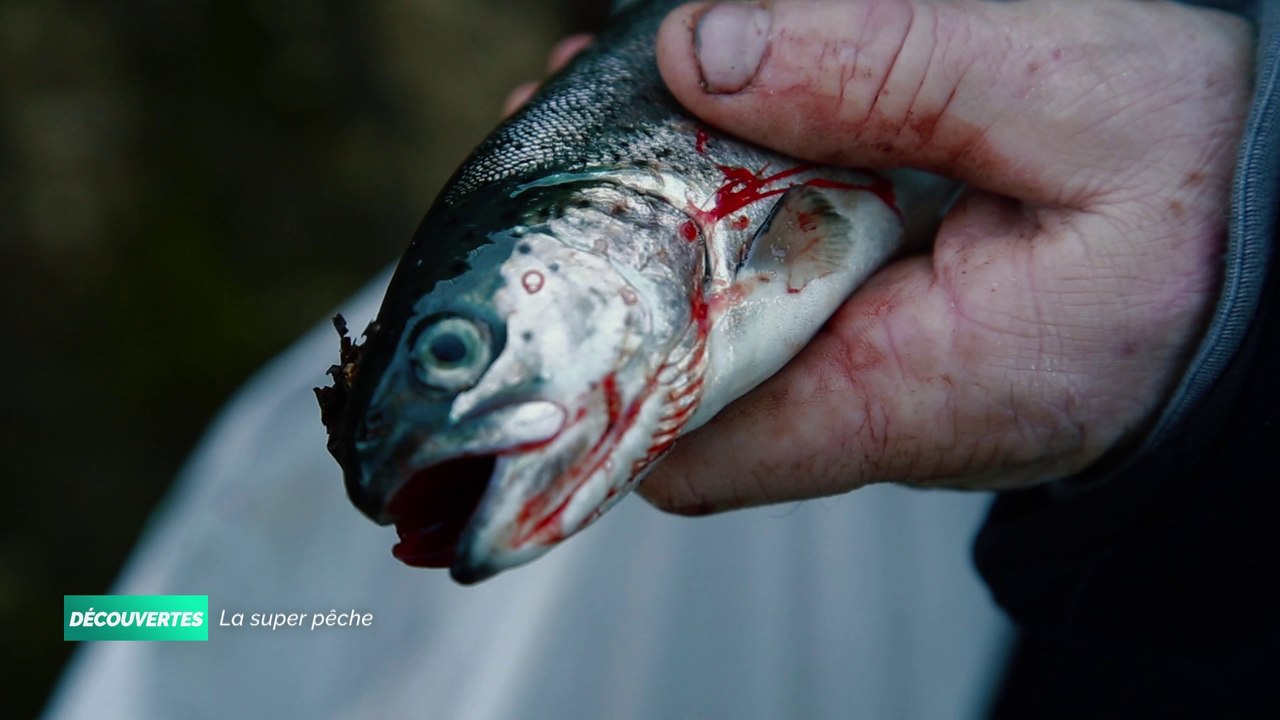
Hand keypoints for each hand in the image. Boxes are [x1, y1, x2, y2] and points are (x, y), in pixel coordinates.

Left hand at [637, 0, 1251, 512]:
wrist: (1271, 225)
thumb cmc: (1210, 184)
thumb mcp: (1073, 87)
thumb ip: (887, 72)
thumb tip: (702, 56)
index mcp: (928, 391)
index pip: (704, 446)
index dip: (611, 363)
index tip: (566, 250)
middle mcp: (891, 409)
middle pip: (694, 373)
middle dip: (623, 247)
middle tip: (577, 116)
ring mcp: (888, 375)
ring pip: (731, 319)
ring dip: (674, 207)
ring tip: (634, 88)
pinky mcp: (897, 333)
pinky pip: (785, 285)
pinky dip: (743, 201)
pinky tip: (725, 116)